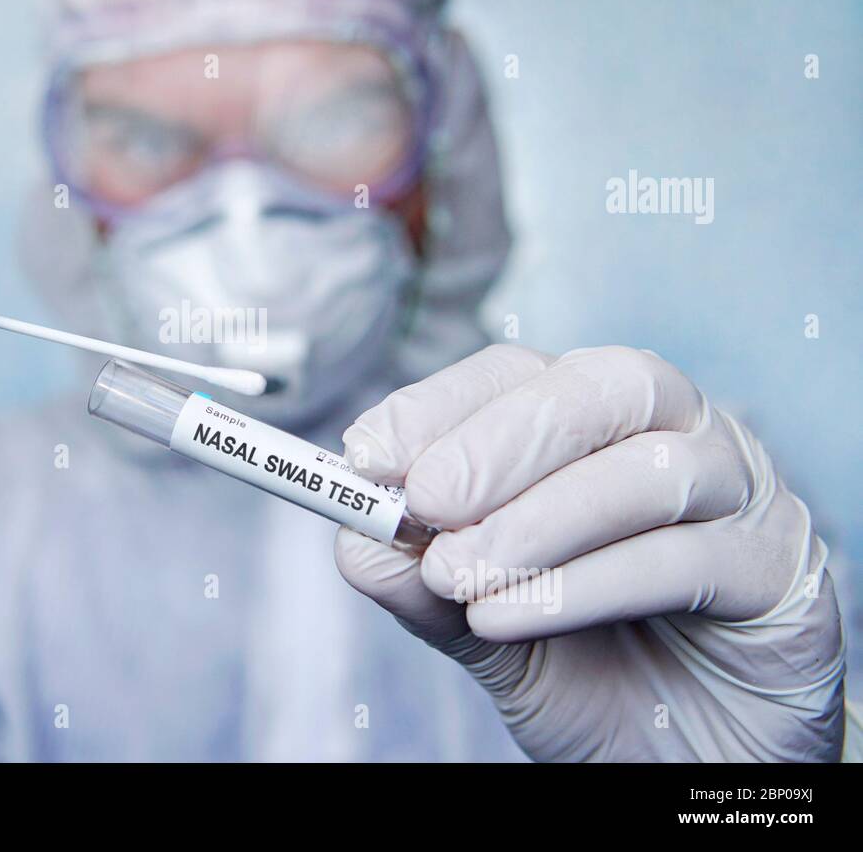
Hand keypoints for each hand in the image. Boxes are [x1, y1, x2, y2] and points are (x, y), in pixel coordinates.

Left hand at [335, 344, 844, 760]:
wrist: (681, 758)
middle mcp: (671, 435)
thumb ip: (421, 579)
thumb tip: (354, 536)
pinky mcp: (778, 567)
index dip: (437, 406)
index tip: (365, 454)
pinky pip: (687, 558)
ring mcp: (736, 493)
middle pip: (599, 387)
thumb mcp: (480, 624)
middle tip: (428, 500)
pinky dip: (586, 585)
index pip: (516, 375)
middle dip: (499, 442)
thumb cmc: (585, 669)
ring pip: (649, 468)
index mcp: (590, 426)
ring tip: (460, 577)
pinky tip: (512, 617)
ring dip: (538, 521)